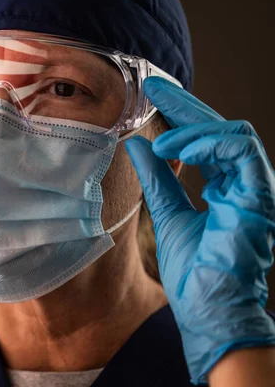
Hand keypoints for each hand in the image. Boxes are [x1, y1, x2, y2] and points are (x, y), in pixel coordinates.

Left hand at [125, 77, 274, 383]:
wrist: (211, 311)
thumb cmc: (195, 273)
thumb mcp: (167, 214)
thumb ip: (159, 180)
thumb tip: (139, 147)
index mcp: (228, 187)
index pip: (206, 141)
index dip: (181, 116)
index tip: (153, 97)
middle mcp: (246, 183)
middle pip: (219, 130)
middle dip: (185, 106)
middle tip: (154, 87)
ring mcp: (257, 189)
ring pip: (233, 133)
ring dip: (191, 127)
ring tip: (156, 134)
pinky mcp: (261, 196)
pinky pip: (239, 151)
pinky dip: (203, 143)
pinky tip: (170, 148)